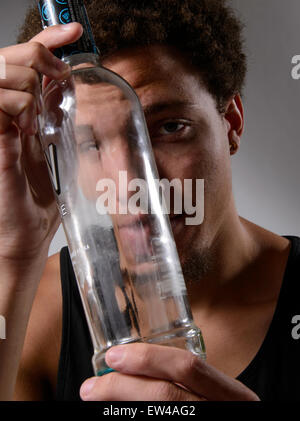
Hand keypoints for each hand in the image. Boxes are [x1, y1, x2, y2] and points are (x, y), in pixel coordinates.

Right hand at [0, 23, 82, 261]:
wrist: (22, 242)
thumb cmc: (36, 208)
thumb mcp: (51, 161)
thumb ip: (51, 130)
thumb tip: (63, 99)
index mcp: (18, 120)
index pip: (24, 66)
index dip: (47, 41)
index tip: (71, 31)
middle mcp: (4, 120)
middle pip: (11, 59)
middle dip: (39, 56)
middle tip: (59, 74)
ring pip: (3, 75)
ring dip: (28, 82)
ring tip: (39, 107)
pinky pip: (0, 106)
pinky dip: (18, 105)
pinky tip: (29, 122)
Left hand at [80, 343, 259, 400]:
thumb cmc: (219, 409)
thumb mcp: (220, 397)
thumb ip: (190, 383)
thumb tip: (134, 365)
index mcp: (232, 394)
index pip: (187, 366)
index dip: (147, 358)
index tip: (114, 355)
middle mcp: (219, 411)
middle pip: (165, 395)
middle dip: (121, 386)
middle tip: (92, 385)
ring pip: (157, 413)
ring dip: (118, 407)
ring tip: (95, 398)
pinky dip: (128, 417)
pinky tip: (115, 412)